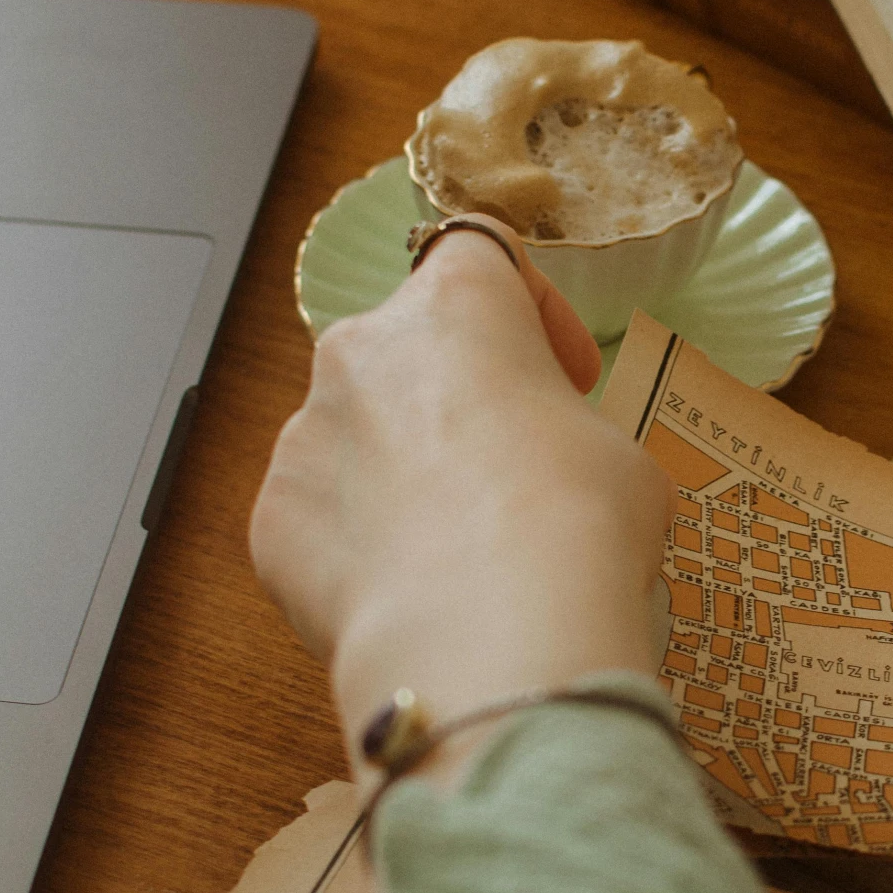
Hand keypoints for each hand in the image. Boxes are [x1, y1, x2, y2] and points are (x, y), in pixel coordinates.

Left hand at [249, 222, 673, 772]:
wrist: (493, 639)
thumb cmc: (574, 527)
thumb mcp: (620, 455)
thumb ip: (565, 429)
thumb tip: (547, 467)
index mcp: (454, 305)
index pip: (480, 254)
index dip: (531, 310)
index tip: (563, 371)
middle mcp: (361, 349)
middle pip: (408, 349)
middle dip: (457, 400)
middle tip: (511, 469)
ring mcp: (304, 434)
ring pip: (356, 437)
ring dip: (403, 474)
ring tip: (460, 551)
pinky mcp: (271, 519)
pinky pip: (321, 518)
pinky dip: (360, 546)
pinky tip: (415, 593)